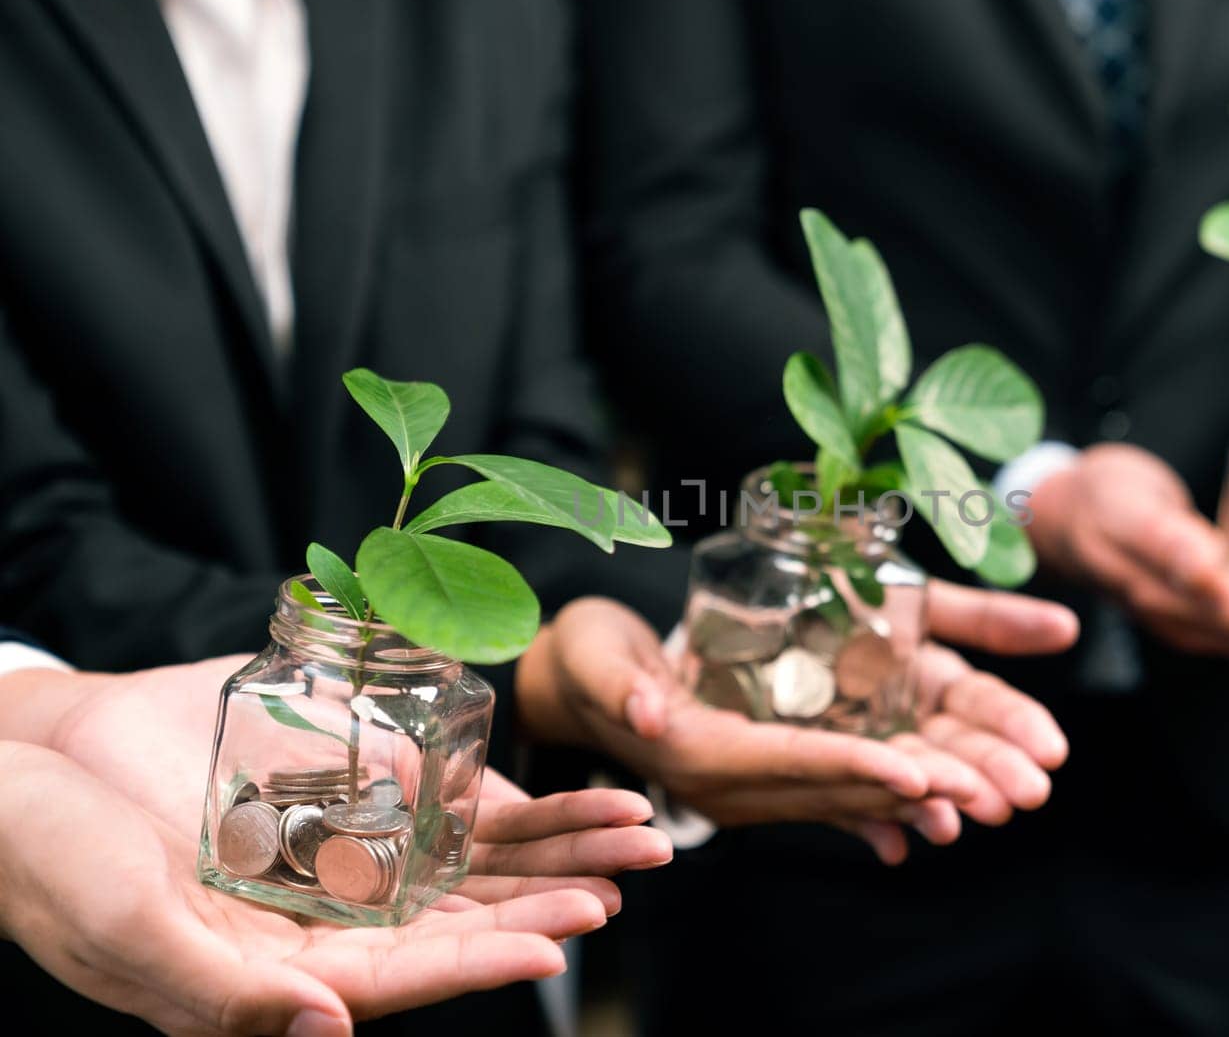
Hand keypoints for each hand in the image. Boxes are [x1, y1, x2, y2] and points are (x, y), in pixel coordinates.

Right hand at [0, 741, 598, 1034]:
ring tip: (636, 826)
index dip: (486, 962)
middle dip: (551, 895)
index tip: (564, 939)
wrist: (26, 764)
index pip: (408, 977)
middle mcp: (328, 917)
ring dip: (550, 843)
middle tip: (637, 870)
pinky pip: (434, 793)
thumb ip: (231, 994)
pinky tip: (561, 787)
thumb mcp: (132, 932)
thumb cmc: (53, 864)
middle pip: (462, 917)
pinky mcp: (338, 784)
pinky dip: (499, 792)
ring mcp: (339, 848)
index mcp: (285, 972)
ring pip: (466, 856)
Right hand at [517, 588, 1074, 863]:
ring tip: (992, 800)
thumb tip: (651, 715)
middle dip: (919, 790)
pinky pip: (832, 797)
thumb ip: (624, 687)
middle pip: (838, 788)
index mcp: (698, 753)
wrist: (578, 680)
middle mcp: (734, 781)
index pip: (790, 762)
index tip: (918, 771)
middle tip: (994, 790)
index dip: (854, 768)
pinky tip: (930, 828)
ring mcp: (753, 784)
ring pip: (848, 795)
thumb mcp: (595, 657)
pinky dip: (881, 809)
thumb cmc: (587, 656)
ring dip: (921, 799)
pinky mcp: (765, 774)